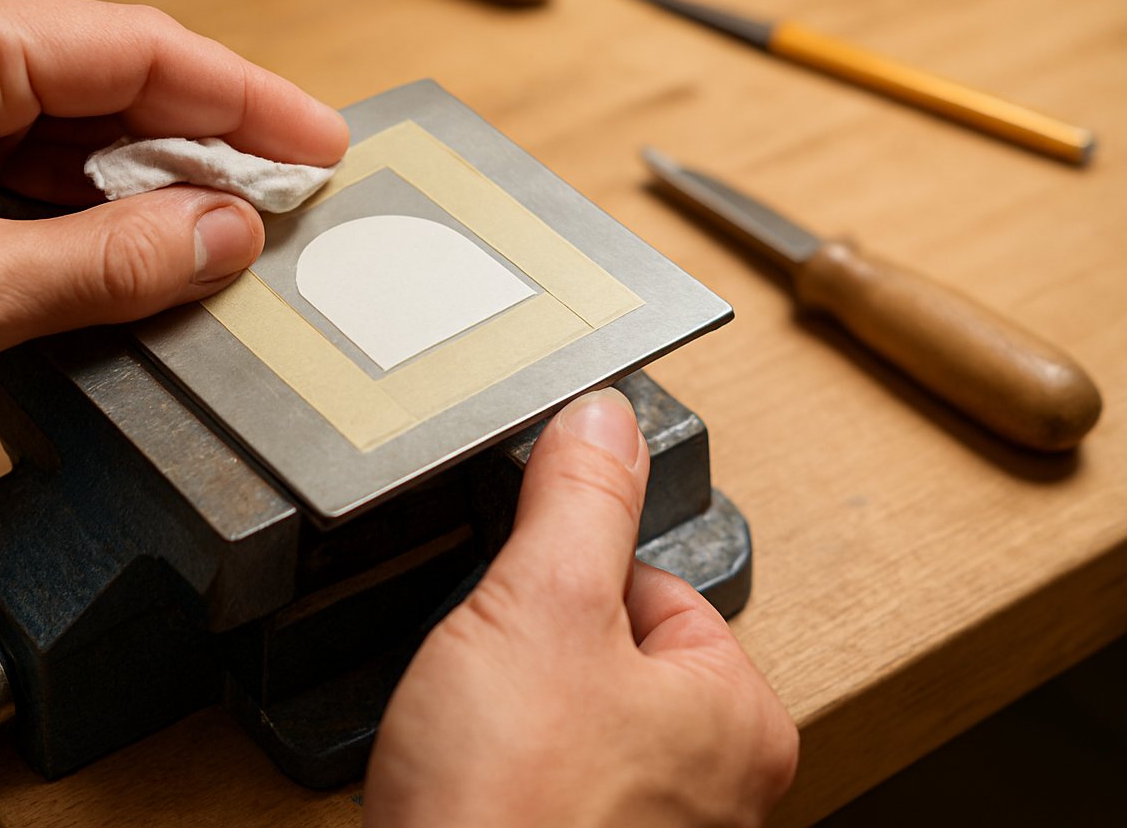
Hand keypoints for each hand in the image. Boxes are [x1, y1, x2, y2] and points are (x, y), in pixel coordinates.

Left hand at [0, 0, 347, 455]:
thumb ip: (112, 261)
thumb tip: (221, 236)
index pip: (139, 52)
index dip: (244, 100)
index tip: (316, 142)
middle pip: (118, 86)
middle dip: (208, 144)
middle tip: (288, 200)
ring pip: (82, 135)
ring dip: (153, 186)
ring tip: (229, 239)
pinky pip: (38, 176)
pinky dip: (96, 216)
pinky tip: (142, 256)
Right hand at [364, 388, 797, 826]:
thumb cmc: (512, 806)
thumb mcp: (540, 603)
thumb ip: (578, 498)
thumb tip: (604, 415)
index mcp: (738, 720)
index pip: (654, 589)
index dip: (567, 579)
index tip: (522, 601)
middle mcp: (714, 791)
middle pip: (603, 655)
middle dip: (532, 654)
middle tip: (492, 685)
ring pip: (560, 722)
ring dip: (505, 715)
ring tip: (476, 739)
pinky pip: (534, 782)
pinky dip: (495, 773)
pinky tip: (466, 782)